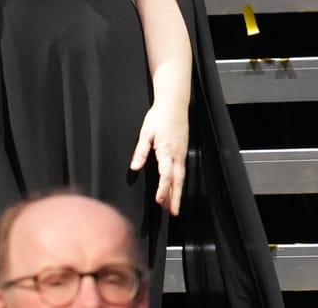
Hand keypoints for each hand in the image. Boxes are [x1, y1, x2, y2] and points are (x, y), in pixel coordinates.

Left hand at [130, 99, 187, 215]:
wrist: (174, 104)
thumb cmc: (158, 117)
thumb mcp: (145, 133)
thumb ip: (140, 151)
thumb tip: (134, 167)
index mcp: (166, 150)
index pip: (166, 174)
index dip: (163, 188)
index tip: (159, 200)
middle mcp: (176, 154)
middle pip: (177, 180)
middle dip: (175, 197)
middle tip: (173, 212)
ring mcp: (182, 153)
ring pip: (181, 177)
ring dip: (177, 192)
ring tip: (173, 206)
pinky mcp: (183, 151)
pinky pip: (182, 170)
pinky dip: (179, 182)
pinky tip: (175, 188)